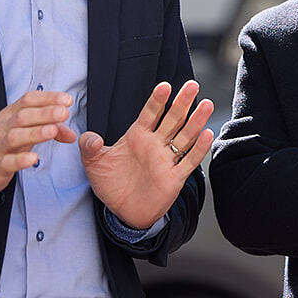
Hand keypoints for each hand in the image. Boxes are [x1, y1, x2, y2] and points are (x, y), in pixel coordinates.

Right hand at [0, 90, 76, 199]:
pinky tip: (34, 158)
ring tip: (53, 131)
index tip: (66, 99)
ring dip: (35, 133)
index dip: (47, 98)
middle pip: (23, 116)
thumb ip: (47, 130)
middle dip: (45, 113)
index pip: (28, 101)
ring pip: (15, 137)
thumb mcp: (22, 133)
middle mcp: (4, 128)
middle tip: (64, 112)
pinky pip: (7, 162)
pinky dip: (20, 160)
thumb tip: (71, 133)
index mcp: (10, 115)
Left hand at [81, 80, 212, 229]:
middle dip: (182, 102)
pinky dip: (198, 149)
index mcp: (138, 136)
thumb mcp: (93, 163)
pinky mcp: (174, 178)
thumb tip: (90, 137)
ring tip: (207, 104)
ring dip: (196, 121)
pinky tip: (206, 135)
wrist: (123, 212)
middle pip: (172, 119)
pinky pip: (188, 161)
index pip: (150, 113)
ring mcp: (166, 160)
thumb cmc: (111, 184)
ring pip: (184, 137)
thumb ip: (90, 147)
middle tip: (192, 85)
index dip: (157, 100)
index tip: (164, 86)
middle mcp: (155, 145)